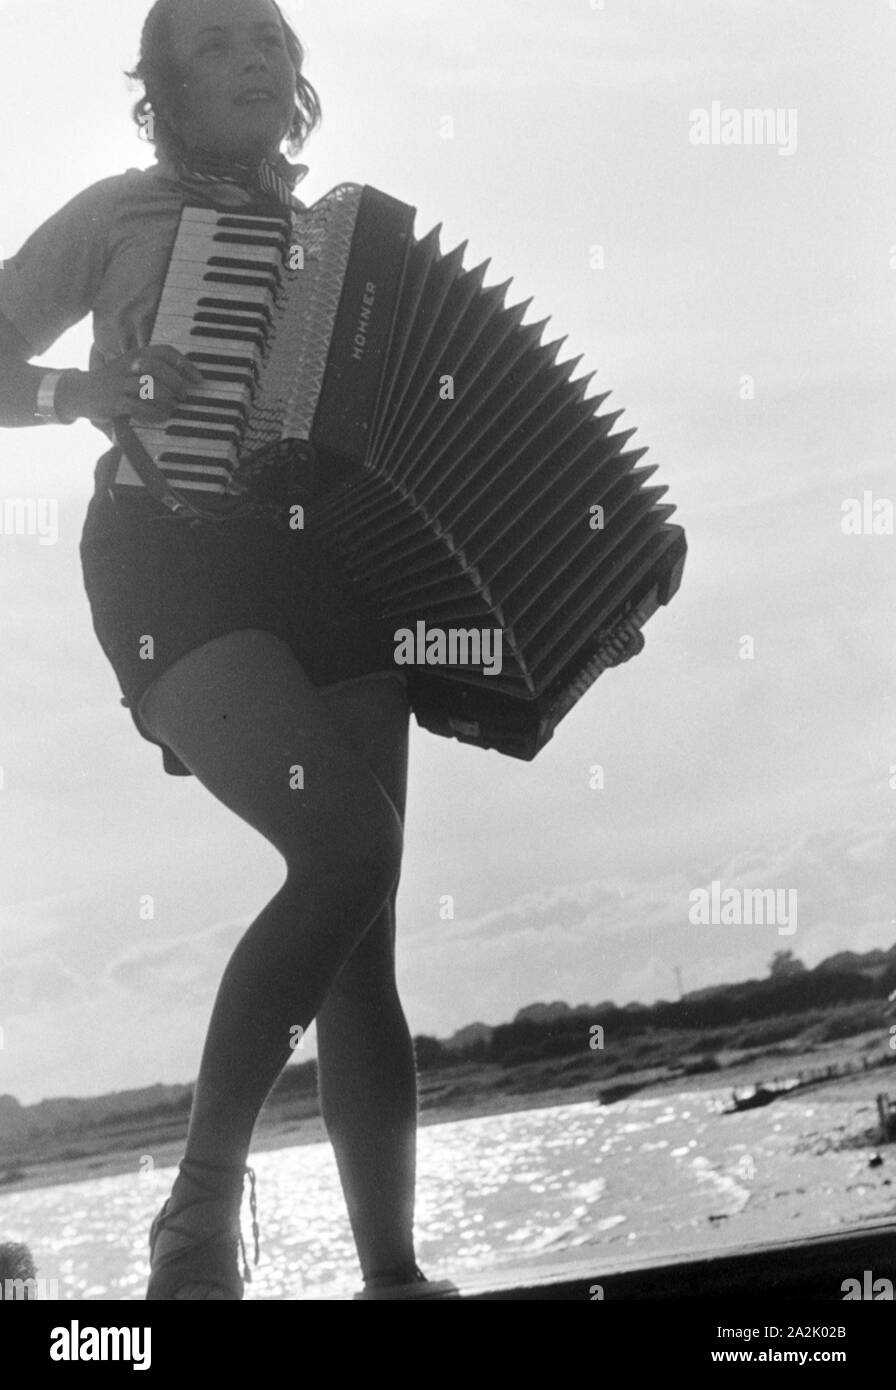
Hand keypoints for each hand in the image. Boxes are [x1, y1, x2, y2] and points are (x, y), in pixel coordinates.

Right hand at [63, 346, 204, 424]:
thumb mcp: (133, 369)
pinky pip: (138, 406)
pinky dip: (154, 413)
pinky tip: (161, 416)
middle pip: (159, 368)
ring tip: (172, 407)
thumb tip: (188, 380)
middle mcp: (128, 365)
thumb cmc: (114, 383)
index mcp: (136, 355)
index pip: (165, 351)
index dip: (185, 364)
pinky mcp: (114, 402)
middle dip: (177, 383)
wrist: (80, 391)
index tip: (198, 379)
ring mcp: (120, 383)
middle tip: (185, 396)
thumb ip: (155, 370)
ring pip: (149, 386)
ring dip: (167, 399)